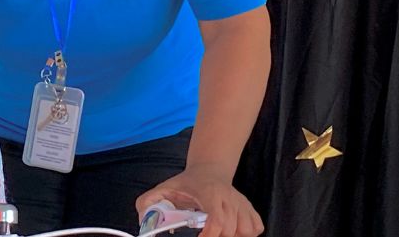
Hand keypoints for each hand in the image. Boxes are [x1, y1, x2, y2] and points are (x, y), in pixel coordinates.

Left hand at [135, 169, 263, 236]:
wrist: (209, 169)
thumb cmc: (186, 183)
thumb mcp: (164, 188)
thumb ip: (149, 202)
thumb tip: (142, 220)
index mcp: (209, 192)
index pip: (218, 219)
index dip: (211, 234)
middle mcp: (229, 197)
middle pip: (232, 228)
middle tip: (206, 235)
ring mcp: (242, 203)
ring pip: (247, 229)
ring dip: (234, 236)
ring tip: (218, 233)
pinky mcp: (250, 208)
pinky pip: (256, 227)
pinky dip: (247, 233)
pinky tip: (231, 231)